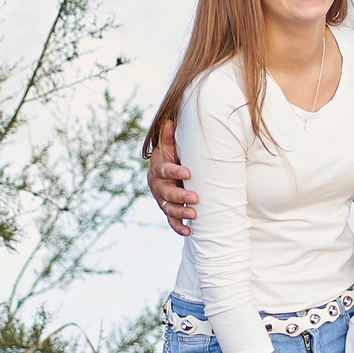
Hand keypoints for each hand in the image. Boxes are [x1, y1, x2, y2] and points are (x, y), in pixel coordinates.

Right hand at [149, 121, 196, 236]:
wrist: (164, 173)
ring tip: (194, 215)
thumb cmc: (171, 157)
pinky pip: (170, 221)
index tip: (188, 172)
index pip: (165, 170)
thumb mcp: (170, 146)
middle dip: (180, 195)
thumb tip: (170, 120)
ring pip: (168, 208)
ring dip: (180, 212)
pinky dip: (178, 227)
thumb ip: (170, 136)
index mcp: (158, 168)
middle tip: (195, 198)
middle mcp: (158, 185)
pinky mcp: (167, 210)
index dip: (175, 171)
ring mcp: (162, 199)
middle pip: (166, 192)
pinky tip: (189, 232)